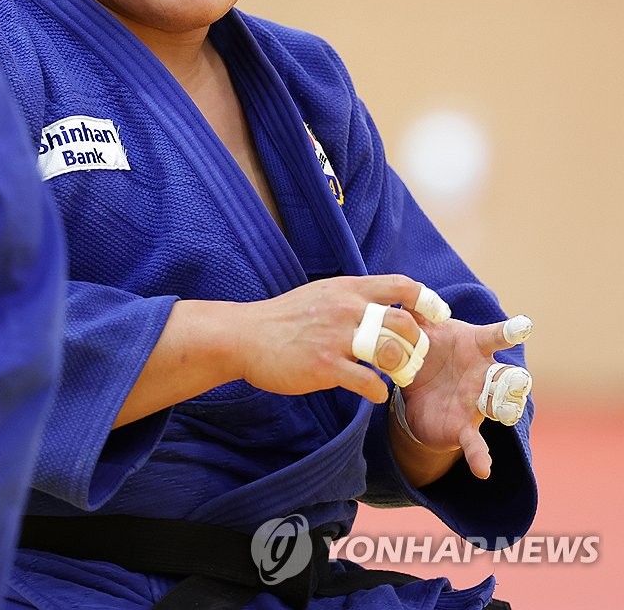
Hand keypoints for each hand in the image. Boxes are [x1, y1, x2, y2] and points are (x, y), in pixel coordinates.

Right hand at [237, 274, 436, 404]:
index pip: (402, 286)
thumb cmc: (284, 318)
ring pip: (391, 353)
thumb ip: (353, 298)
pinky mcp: (325, 366)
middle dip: (416, 345)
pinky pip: (369, 384)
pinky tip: (372, 393)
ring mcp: (336, 338)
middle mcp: (346, 310)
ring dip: (400, 369)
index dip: (426, 302)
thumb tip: (385, 305)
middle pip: (405, 324)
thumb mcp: (321, 295)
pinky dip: (378, 393)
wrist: (244, 336)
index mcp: (347, 289)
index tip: (434, 317)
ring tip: (394, 376)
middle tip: (412, 358)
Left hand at [394, 316, 532, 479]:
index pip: (495, 336)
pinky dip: (480, 457)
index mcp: (474, 346)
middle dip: (512, 378)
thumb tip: (397, 296)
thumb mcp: (421, 333)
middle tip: (518, 378)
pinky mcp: (465, 428)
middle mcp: (484, 374)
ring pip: (497, 406)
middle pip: (504, 375)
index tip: (524, 326)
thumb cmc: (428, 352)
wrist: (420, 393)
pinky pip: (475, 444)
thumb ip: (414, 316)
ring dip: (503, 410)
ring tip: (506, 413)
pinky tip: (484, 471)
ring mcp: (478, 402)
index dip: (510, 331)